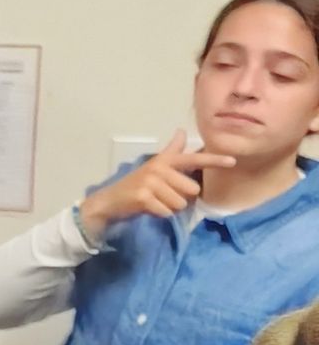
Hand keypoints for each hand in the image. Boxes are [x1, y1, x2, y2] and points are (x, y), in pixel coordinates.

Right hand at [78, 130, 232, 238]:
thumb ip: (171, 151)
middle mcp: (159, 168)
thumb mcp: (155, 166)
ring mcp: (150, 182)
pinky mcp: (144, 196)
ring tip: (156, 202)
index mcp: (165, 161)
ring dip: (170, 208)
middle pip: (191, 190)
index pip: (194, 159)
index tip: (233, 161)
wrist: (110, 200)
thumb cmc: (136, 184)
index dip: (214, 160)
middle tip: (164, 196)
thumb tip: (182, 130)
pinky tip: (149, 208)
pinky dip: (160, 214)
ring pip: (180, 203)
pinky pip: (167, 211)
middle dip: (181, 199)